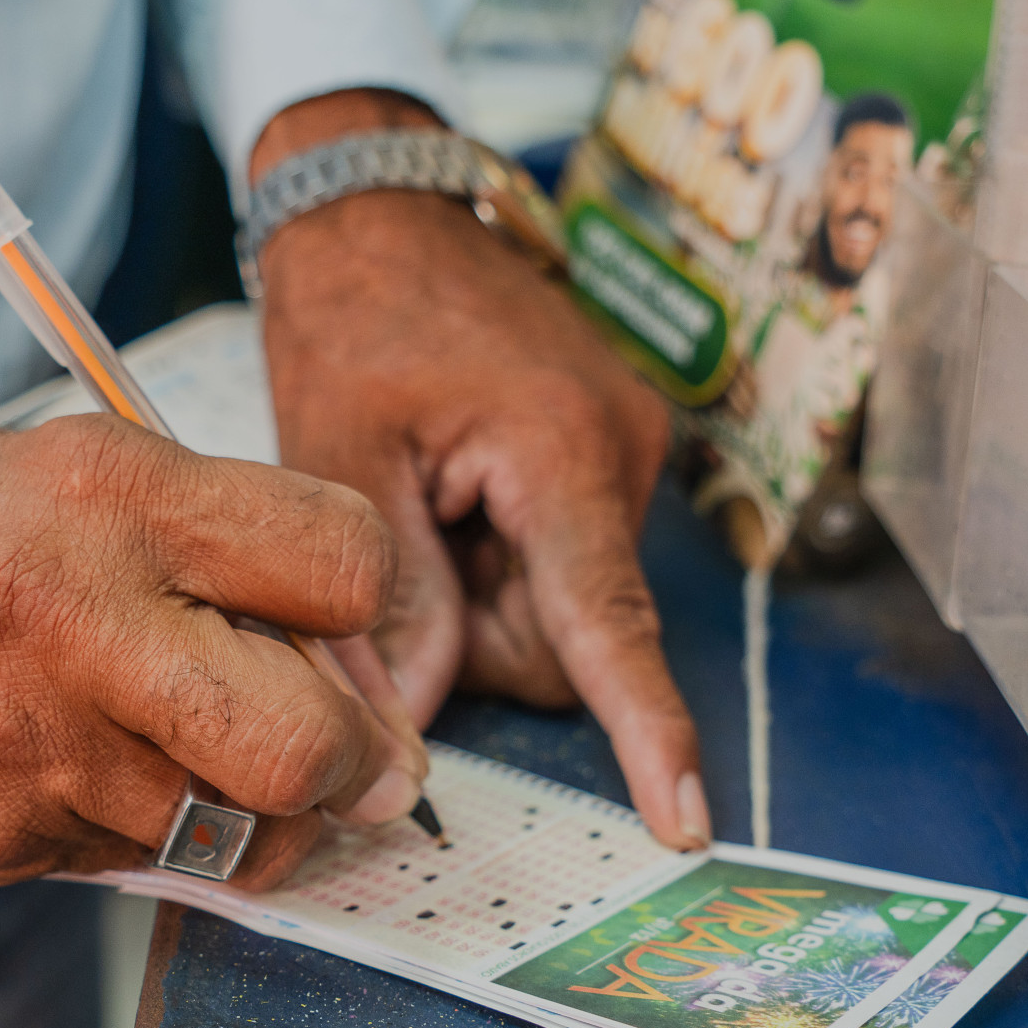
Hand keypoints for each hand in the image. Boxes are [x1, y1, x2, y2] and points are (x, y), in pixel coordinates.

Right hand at [0, 368, 423, 886]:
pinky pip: (140, 863)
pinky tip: (102, 765)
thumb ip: (248, 556)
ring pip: (234, 833)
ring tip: (212, 749)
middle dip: (354, 764)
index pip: (344, 568)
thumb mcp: (113, 474)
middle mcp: (71, 623)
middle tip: (349, 757)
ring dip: (256, 808)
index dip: (368, 602)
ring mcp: (26, 747)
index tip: (343, 622)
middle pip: (303, 747)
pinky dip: (153, 827)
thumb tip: (372, 697)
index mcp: (117, 501)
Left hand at [252, 92, 709, 849]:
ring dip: (485, 593)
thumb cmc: (356, 312)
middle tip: (408, 544)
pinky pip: (560, 562)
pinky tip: (457, 493)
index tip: (683, 819)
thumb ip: (387, 599)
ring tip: (429, 497)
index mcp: (562, 451)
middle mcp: (620, 457)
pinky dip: (499, 558)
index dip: (645, 730)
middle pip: (570, 637)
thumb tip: (414, 725)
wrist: (386, 208)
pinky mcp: (606, 456)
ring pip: (561, 608)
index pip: (610, 624)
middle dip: (481, 630)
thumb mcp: (343, 456)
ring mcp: (624, 454)